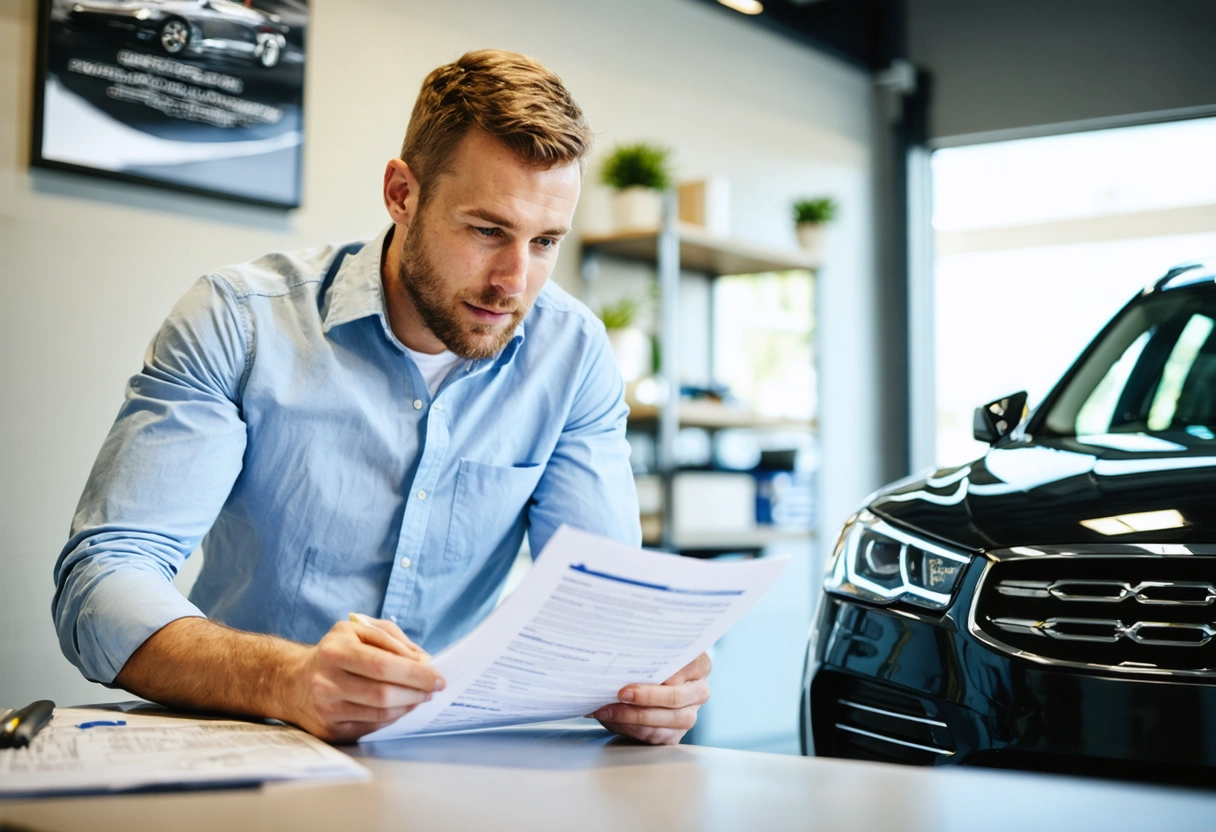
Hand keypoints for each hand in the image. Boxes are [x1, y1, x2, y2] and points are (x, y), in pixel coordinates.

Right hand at [284, 615, 444, 742]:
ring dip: (408, 706)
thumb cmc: (335, 651)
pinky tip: (400, 706)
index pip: (383, 665)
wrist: (293, 681)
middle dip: (417, 692)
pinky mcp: (330, 730)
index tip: (438, 678)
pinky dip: (393, 717)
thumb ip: (392, 639)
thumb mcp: (358, 630)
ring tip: (420, 696)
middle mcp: (326, 681)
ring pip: (380, 714)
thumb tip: (422, 661)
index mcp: (335, 651)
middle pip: (383, 694)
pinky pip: (372, 726)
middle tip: (434, 688)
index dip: (416, 674)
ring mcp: (326, 709)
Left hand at [590, 652, 710, 744]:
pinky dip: (630, 728)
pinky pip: (654, 735)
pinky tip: (613, 719)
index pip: (685, 667)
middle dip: (645, 697)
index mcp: (700, 665)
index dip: (663, 670)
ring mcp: (689, 716)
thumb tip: (623, 651)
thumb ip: (647, 650)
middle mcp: (699, 692)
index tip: (640, 669)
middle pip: (675, 697)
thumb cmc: (651, 660)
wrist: (650, 680)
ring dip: (632, 717)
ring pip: (664, 721)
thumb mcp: (653, 648)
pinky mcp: (674, 734)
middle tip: (621, 693)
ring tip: (608, 710)